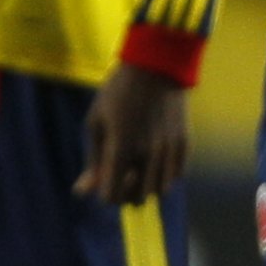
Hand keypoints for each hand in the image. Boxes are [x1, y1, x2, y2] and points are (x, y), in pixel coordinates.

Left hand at [77, 62, 191, 208]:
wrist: (155, 65)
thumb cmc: (117, 92)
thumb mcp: (96, 123)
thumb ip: (93, 161)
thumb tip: (82, 192)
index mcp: (121, 149)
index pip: (111, 197)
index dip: (105, 193)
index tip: (104, 179)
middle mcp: (147, 156)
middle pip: (136, 200)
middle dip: (125, 192)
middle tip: (122, 175)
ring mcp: (168, 152)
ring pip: (157, 192)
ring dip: (145, 186)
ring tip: (139, 169)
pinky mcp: (183, 145)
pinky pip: (174, 177)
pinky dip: (164, 176)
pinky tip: (156, 160)